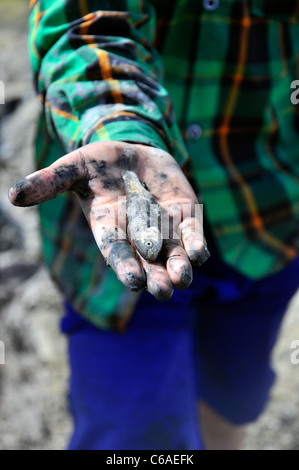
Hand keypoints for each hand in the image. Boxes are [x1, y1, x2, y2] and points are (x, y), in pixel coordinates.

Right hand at [8, 142, 209, 299]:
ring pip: (173, 254)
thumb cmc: (99, 164)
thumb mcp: (74, 169)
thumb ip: (50, 182)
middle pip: (148, 263)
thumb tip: (12, 196)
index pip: (116, 252)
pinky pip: (191, 235)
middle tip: (162, 291)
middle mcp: (136, 236)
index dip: (125, 266)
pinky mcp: (184, 217)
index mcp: (109, 229)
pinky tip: (199, 254)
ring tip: (182, 279)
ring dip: (179, 267)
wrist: (132, 154)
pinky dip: (195, 244)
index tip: (135, 281)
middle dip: (156, 277)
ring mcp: (163, 229)